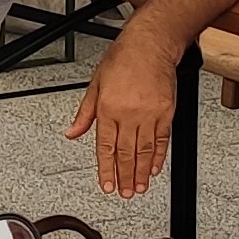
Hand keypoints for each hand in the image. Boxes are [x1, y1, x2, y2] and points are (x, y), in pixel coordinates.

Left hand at [65, 37, 179, 196]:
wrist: (150, 44)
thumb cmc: (122, 59)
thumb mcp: (95, 84)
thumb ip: (85, 114)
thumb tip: (72, 132)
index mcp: (108, 108)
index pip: (106, 147)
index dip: (106, 169)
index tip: (107, 185)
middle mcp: (129, 114)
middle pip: (126, 153)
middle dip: (125, 177)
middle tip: (124, 193)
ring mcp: (150, 114)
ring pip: (144, 151)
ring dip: (141, 173)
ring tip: (138, 188)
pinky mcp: (166, 112)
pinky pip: (162, 140)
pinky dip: (158, 157)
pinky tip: (154, 169)